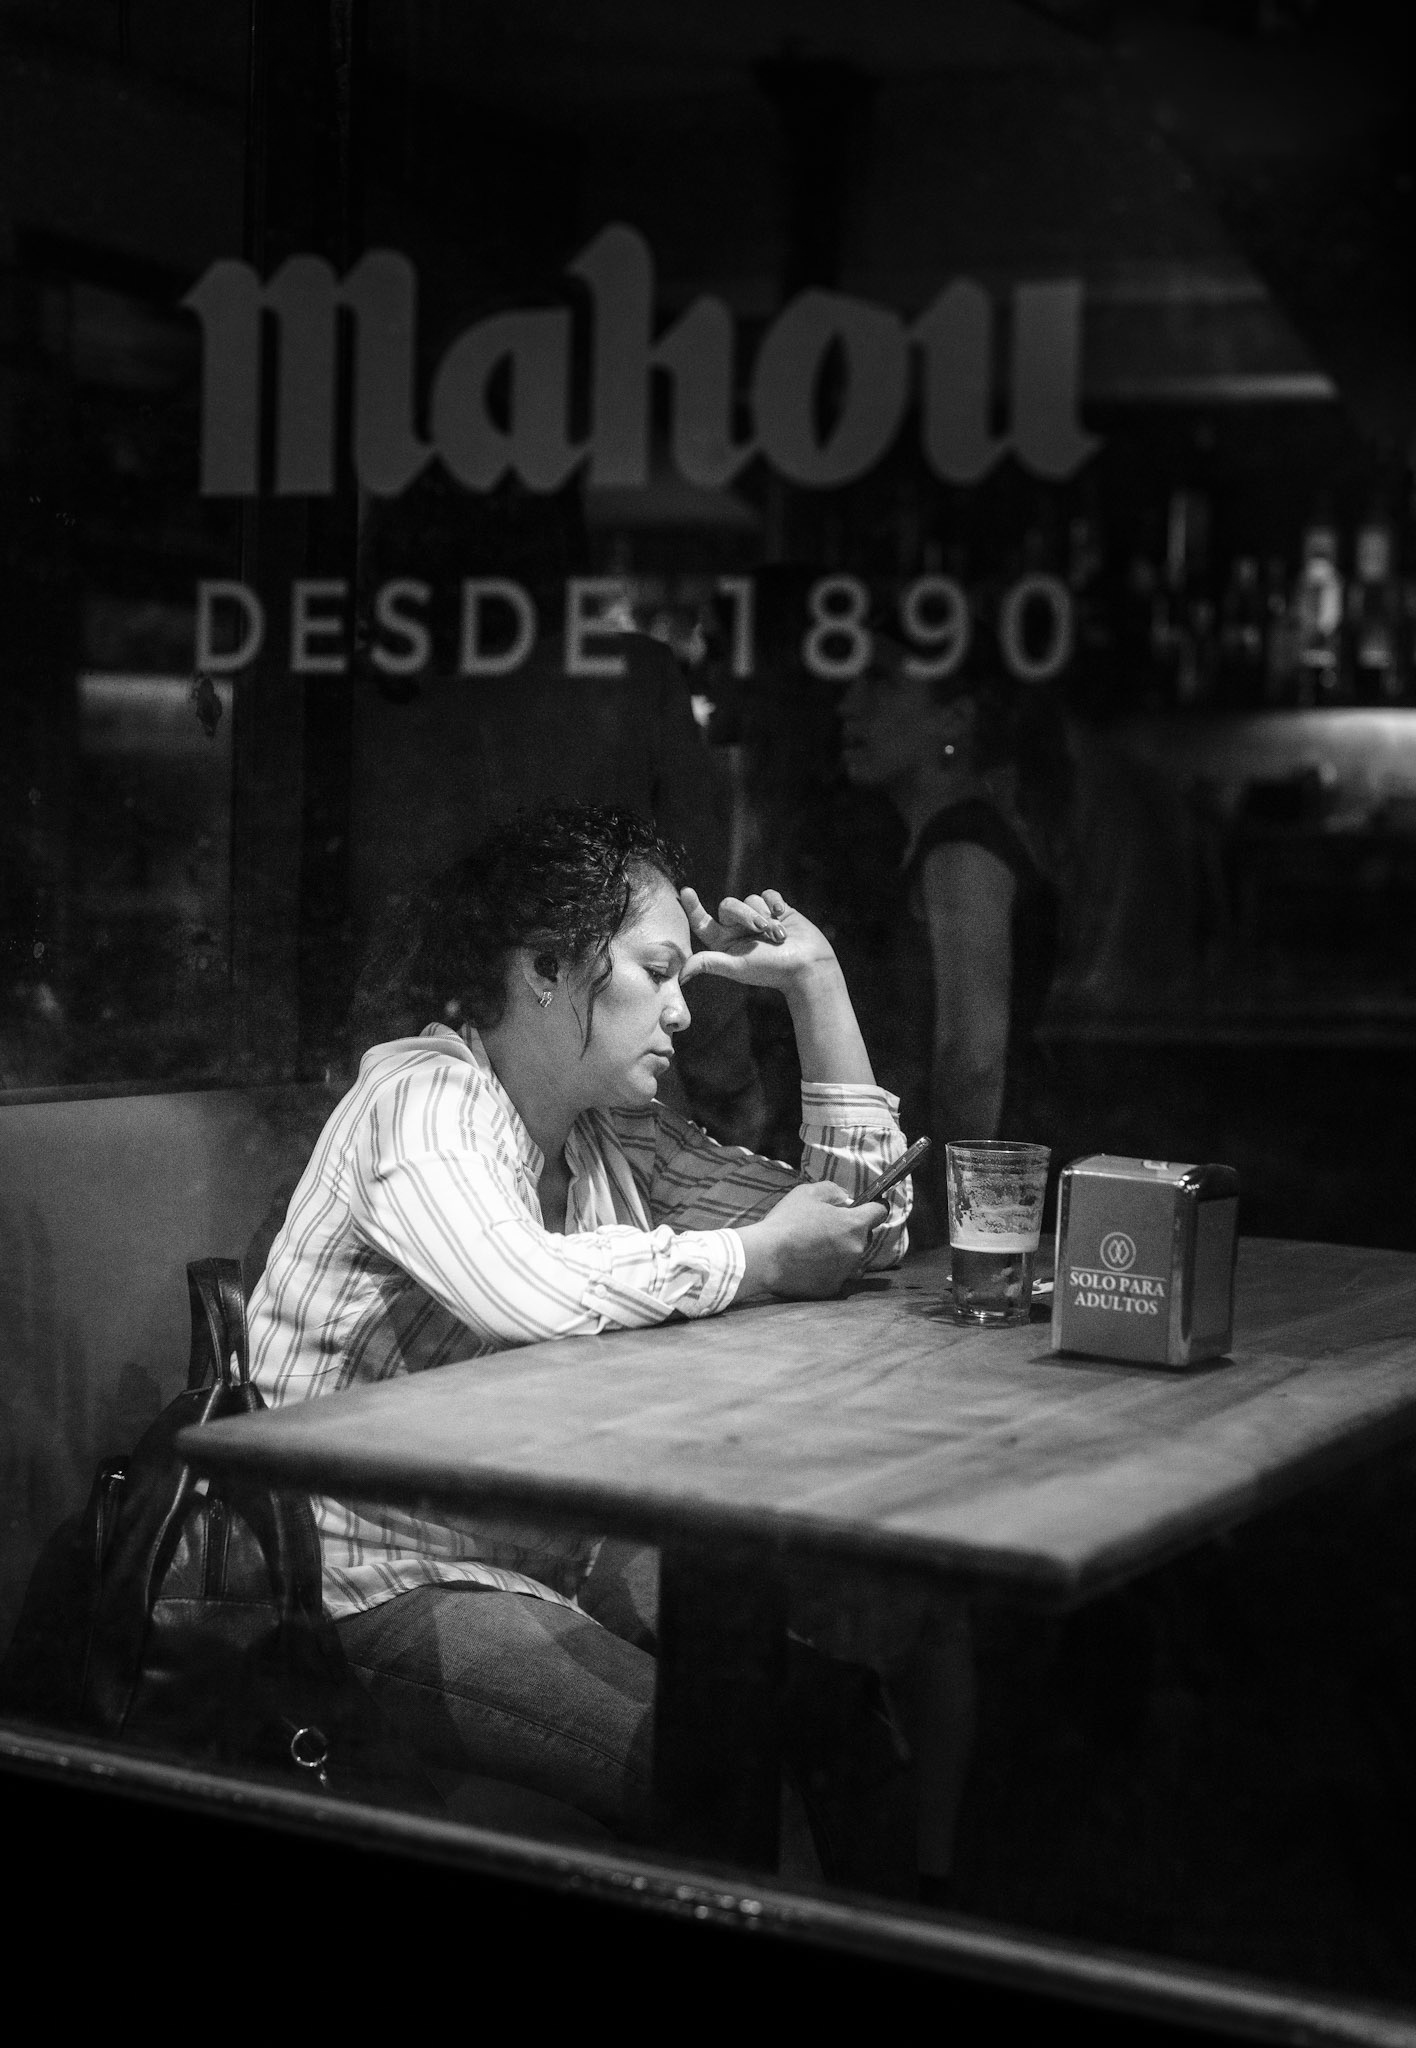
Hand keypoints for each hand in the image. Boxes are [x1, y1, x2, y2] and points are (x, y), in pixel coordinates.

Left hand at [679, 886, 837, 991]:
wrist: (807, 965)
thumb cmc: (772, 969)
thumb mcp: (737, 966)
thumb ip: (709, 963)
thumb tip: (681, 974)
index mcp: (725, 943)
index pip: (702, 922)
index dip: (693, 907)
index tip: (684, 891)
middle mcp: (738, 929)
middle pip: (729, 905)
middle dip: (745, 915)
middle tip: (761, 930)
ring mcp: (758, 918)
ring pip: (750, 899)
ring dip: (765, 916)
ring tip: (779, 936)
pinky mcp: (776, 910)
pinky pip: (768, 894)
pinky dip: (775, 903)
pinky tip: (783, 915)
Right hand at [737, 1180, 887, 1302]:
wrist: (765, 1257)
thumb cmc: (786, 1222)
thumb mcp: (807, 1193)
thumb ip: (833, 1190)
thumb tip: (845, 1198)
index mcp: (854, 1224)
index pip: (880, 1211)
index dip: (874, 1206)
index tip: (869, 1206)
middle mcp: (856, 1249)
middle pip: (864, 1236)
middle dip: (851, 1230)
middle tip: (826, 1227)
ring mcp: (846, 1272)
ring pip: (853, 1259)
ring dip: (842, 1252)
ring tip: (817, 1248)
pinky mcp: (833, 1288)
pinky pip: (838, 1276)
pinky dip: (829, 1270)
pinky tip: (809, 1264)